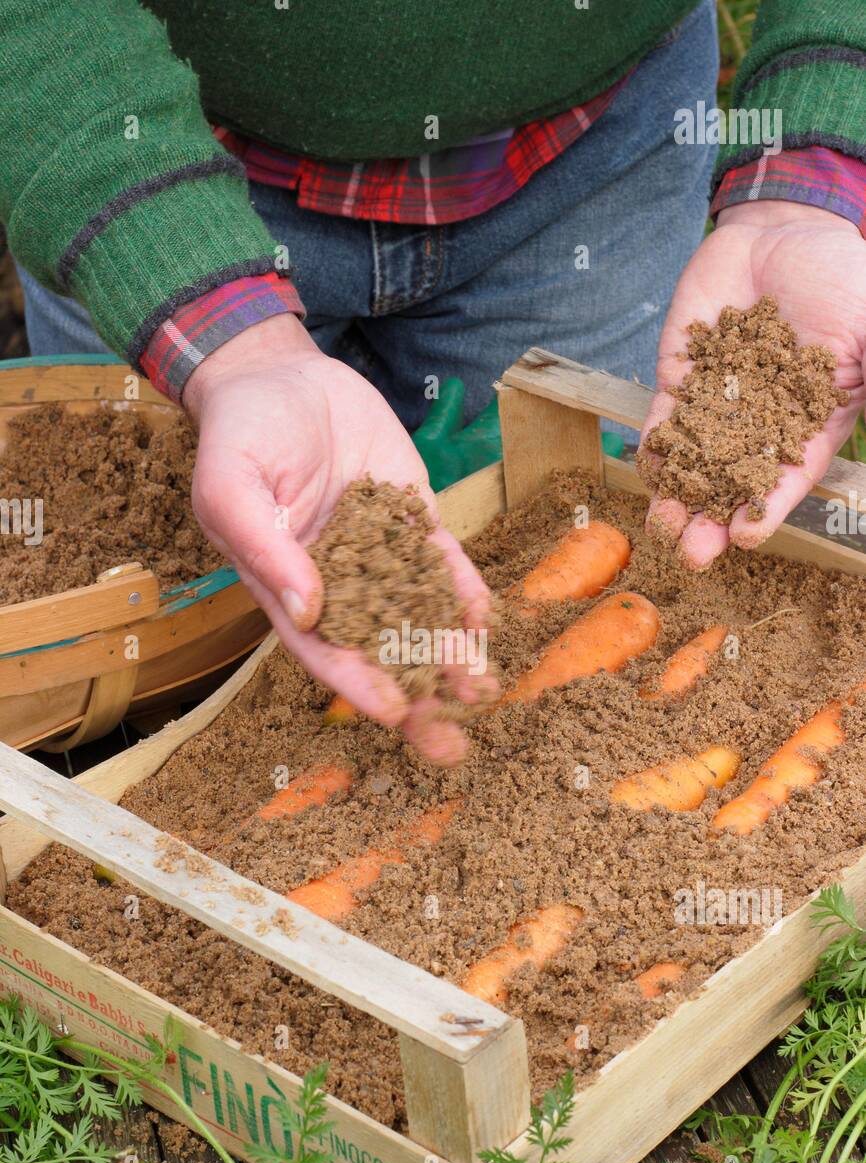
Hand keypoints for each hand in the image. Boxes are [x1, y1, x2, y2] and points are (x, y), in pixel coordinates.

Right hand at [184, 314, 495, 763]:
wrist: (281, 377)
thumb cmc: (242, 435)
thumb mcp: (232, 485)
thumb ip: (265, 547)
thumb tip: (306, 608)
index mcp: (286, 589)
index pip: (324, 650)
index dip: (358, 683)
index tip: (393, 712)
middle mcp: (338, 582)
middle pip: (380, 650)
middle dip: (416, 695)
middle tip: (451, 738)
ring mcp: (379, 552)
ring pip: (419, 613)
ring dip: (450, 654)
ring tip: (484, 689)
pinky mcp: (412, 518)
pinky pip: (443, 562)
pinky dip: (465, 592)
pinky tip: (487, 622)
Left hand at [642, 202, 865, 568]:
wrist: (787, 232)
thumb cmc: (842, 278)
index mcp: (810, 427)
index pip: (786, 480)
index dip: (765, 511)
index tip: (744, 537)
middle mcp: (761, 428)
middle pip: (732, 486)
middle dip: (709, 523)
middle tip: (692, 554)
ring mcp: (718, 407)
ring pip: (694, 464)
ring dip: (676, 498)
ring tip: (662, 526)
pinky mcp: (682, 382)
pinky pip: (666, 421)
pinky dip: (656, 446)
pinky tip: (648, 468)